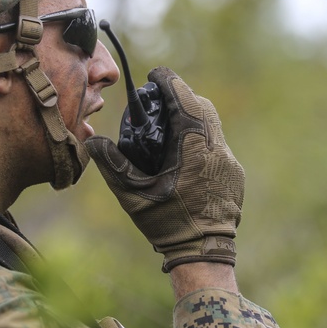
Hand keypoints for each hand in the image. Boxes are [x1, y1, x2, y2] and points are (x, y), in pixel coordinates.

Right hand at [85, 67, 243, 271]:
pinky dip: (201, 139)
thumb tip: (93, 141)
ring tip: (170, 124)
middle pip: (202, 106)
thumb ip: (113, 165)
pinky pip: (217, 145)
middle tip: (160, 99)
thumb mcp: (133, 196)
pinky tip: (184, 155)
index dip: (169, 81)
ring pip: (213, 125)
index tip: (155, 74)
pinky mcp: (233, 174)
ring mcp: (228, 161)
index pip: (184, 99)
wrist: (204, 254)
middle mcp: (216, 149)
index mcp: (193, 147)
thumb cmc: (167, 225)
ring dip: (193, 117)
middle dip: (182, 96)